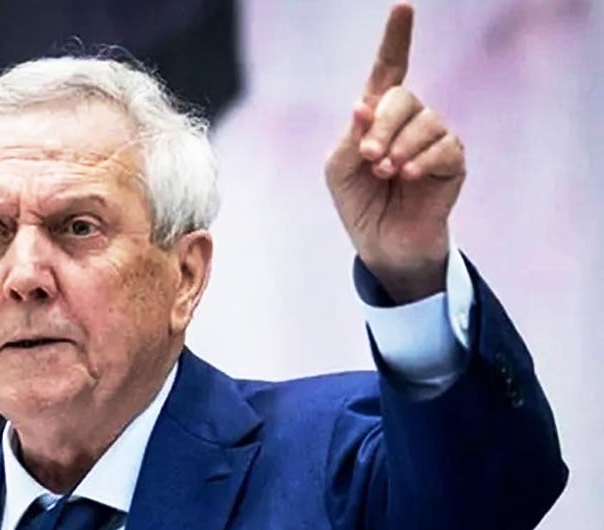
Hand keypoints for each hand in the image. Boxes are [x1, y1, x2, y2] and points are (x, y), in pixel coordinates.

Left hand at [324, 2, 465, 302]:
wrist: (382, 244)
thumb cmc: (358, 203)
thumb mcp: (338, 170)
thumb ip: (349, 137)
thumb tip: (363, 105)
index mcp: (376, 116)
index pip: (389, 70)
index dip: (396, 39)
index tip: (403, 7)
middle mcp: (408, 121)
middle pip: (403, 98)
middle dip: (381, 126)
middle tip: (369, 157)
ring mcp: (434, 138)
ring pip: (425, 121)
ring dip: (399, 147)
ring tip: (386, 174)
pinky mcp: (453, 161)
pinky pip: (445, 146)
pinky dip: (422, 160)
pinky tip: (407, 177)